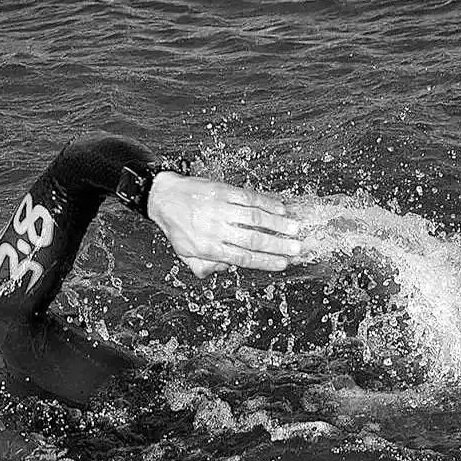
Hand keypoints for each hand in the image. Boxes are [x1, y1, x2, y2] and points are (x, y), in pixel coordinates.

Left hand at [146, 173, 303, 274]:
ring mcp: (219, 208)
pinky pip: (247, 197)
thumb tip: (228, 269)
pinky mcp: (221, 191)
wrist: (163, 197)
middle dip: (277, 244)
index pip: (242, 257)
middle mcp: (215, 229)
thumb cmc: (177, 227)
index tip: (284, 264)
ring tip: (295, 228)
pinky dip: (266, 202)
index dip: (265, 261)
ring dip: (276, 223)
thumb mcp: (186, 254)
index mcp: (208, 248)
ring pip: (253, 217)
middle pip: (251, 239)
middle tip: (297, 248)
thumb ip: (206, 266)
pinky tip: (280, 208)